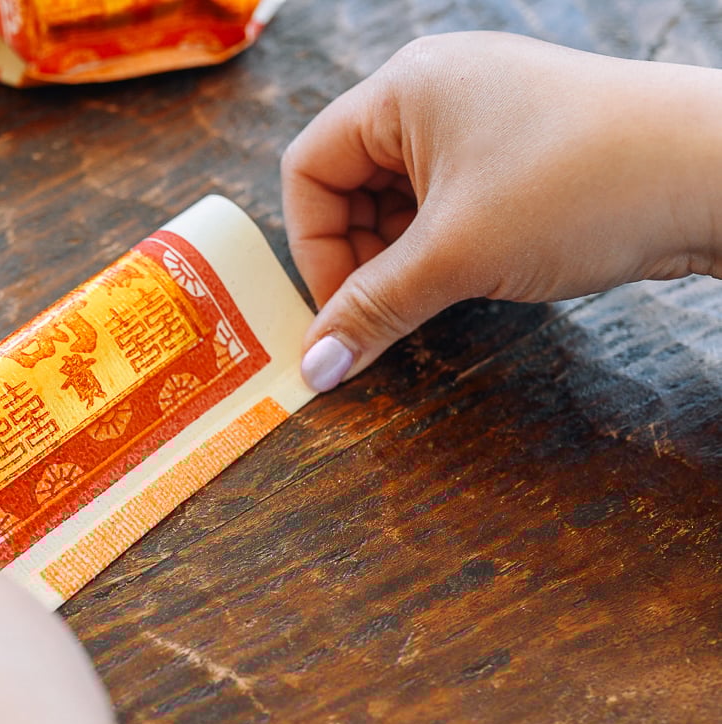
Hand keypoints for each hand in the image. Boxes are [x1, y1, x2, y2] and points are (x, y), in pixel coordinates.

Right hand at [281, 31, 721, 390]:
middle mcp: (437, 91)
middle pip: (351, 183)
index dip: (313, 246)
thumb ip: (373, 311)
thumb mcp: (458, 256)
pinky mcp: (522, 148)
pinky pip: (450, 200)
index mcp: (403, 88)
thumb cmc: (584, 187)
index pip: (310, 167)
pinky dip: (443, 245)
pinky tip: (469, 276)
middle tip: (385, 313)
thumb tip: (314, 367)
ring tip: (435, 296)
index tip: (342, 310)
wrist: (719, 173)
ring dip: (403, 257)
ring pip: (401, 198)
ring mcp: (484, 116)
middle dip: (360, 256)